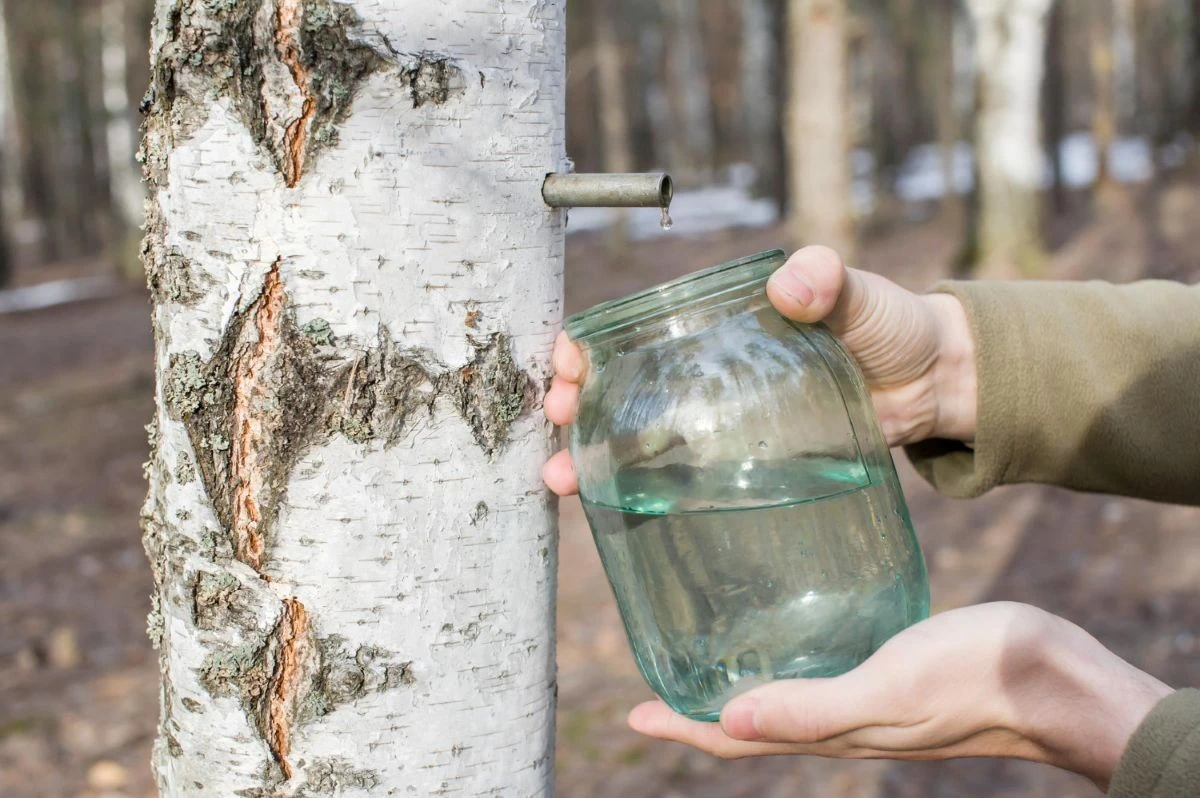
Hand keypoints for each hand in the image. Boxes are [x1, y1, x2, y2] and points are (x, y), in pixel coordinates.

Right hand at [543, 246, 977, 496]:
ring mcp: (722, 420)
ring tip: (564, 481)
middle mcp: (707, 372)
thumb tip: (794, 283)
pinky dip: (642, 491)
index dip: (589, 345)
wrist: (934, 386)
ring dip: (593, 456)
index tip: (568, 366)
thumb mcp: (858, 294)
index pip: (633, 329)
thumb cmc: (891, 325)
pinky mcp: (745, 462)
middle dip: (575, 405)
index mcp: (718, 323)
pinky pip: (682, 474)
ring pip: (639, 436)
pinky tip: (615, 511)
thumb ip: (828, 281)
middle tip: (556, 427)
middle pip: (620, 387)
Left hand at [626, 603, 1170, 789]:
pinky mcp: (890, 668)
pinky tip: (792, 629)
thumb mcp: (888, 690)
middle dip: (701, 708)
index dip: (683, 729)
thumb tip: (727, 721)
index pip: (736, 740)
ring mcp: (865, 697)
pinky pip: (823, 671)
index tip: (634, 713)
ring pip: (785, 699)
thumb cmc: (976, 680)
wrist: (1055, 679)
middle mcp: (840, 720)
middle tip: (659, 681)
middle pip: (751, 723)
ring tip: (709, 656)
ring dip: (740, 685)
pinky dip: (791, 660)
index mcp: (831, 731)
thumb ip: (812, 708)